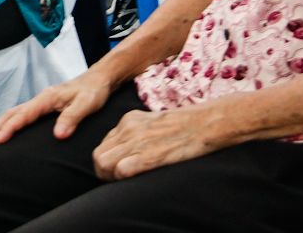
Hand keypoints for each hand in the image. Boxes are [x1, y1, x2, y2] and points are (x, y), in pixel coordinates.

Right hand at [0, 71, 113, 144]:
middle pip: (12, 112)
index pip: (24, 114)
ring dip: (0, 126)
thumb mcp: (87, 104)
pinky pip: (22, 115)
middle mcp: (41, 99)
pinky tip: (8, 133)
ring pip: (14, 113)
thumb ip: (72, 117)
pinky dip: (10, 123)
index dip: (10, 127)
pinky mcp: (44, 107)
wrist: (99, 79)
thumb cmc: (93, 91)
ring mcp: (41, 103)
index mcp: (47, 98)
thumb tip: (58, 135)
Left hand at [91, 105, 220, 180]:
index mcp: (128, 121)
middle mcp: (128, 129)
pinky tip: (133, 179)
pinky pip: (121, 169)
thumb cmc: (183, 126)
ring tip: (122, 182)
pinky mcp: (148, 155)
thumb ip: (136, 132)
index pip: (103, 144)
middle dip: (103, 172)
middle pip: (98, 155)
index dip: (108, 160)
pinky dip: (122, 178)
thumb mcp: (152, 121)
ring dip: (109, 177)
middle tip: (116, 180)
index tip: (117, 169)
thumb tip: (126, 150)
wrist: (203, 123)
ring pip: (103, 162)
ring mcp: (137, 141)